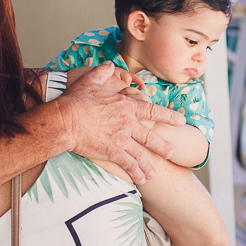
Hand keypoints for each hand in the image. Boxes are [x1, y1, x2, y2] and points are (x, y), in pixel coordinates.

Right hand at [57, 63, 183, 183]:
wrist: (65, 120)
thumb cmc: (76, 100)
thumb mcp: (91, 80)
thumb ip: (103, 72)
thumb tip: (110, 64)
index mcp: (126, 106)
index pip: (152, 111)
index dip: (168, 116)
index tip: (180, 120)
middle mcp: (128, 123)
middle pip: (151, 136)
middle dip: (162, 145)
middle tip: (172, 152)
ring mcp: (122, 139)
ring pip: (141, 153)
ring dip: (148, 164)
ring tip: (154, 173)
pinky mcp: (113, 152)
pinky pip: (129, 164)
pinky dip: (136, 172)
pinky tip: (141, 180)